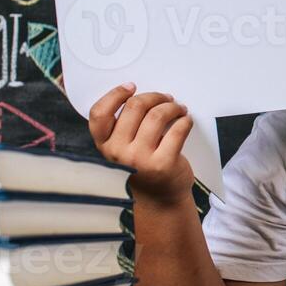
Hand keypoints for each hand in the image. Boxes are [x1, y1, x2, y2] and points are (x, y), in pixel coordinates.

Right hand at [89, 83, 194, 204]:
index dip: (115, 94)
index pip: (99, 113)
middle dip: (154, 96)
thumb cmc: (143, 167)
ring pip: (157, 115)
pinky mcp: (163, 164)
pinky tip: (185, 121)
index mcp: (104, 145)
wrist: (159, 199)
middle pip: (134, 107)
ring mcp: (140, 159)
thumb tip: (143, 94)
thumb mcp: (122, 148)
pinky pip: (177, 129)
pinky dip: (185, 120)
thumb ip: (123, 126)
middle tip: (166, 98)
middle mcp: (117, 152)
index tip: (131, 87)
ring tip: (178, 109)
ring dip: (172, 106)